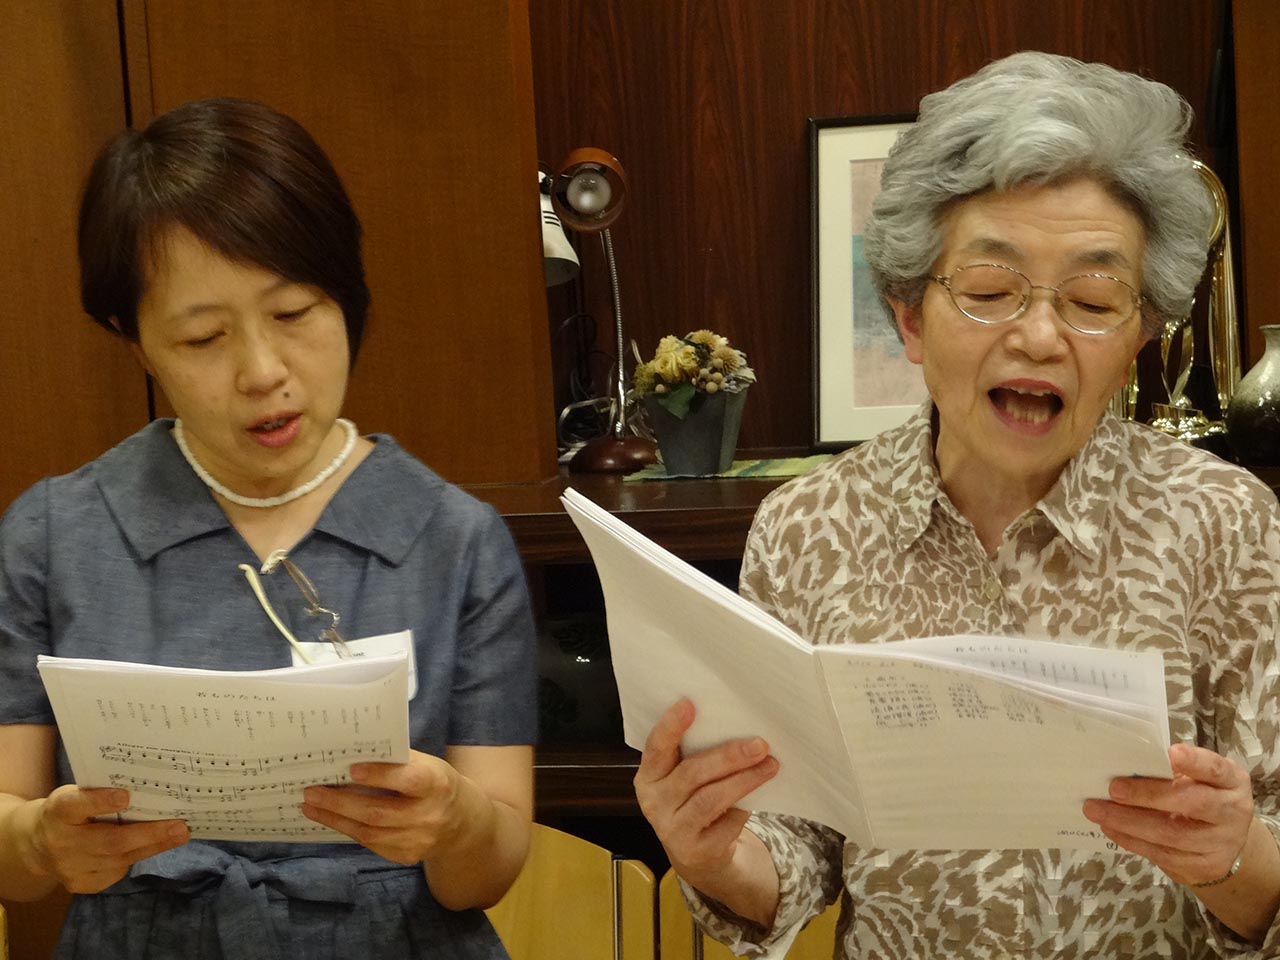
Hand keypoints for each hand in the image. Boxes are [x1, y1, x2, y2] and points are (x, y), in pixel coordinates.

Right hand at [32, 786, 188, 893]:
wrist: (37, 844)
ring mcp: (70, 868)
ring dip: (153, 846)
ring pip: (119, 859)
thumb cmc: (70, 811)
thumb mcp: (76, 794)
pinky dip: (140, 855)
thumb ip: (100, 792)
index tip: (126, 795)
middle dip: (148, 834)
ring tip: (179, 835)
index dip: (100, 801)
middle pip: (108, 841)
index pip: (75, 806)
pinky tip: (158, 845)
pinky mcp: (81, 884)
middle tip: (179, 826)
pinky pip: (117, 871)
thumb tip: (148, 786)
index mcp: (58, 811)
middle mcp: (61, 843)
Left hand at [302, 751, 464, 864]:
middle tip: (311, 792)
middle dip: (340, 803)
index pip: (408, 780)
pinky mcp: (407, 856)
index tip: (351, 769)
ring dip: (336, 820)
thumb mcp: (427, 765)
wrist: (462, 821)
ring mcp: (418, 841)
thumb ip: (397, 761)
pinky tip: (333, 820)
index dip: (381, 776)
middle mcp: (429, 815)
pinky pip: (372, 844)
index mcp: (437, 784)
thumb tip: (353, 753)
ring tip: (311, 807)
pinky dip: (349, 831)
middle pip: (379, 812)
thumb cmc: (436, 783)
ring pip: (369, 833)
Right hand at [634, 698, 778, 889]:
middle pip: (692, 773)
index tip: (690, 704)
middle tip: (759, 744)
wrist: (697, 855)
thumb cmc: (693, 801)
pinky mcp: (696, 850)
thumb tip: (735, 723)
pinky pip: (726, 823)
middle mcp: (654, 802)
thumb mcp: (683, 778)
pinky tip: (759, 796)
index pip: (656, 748)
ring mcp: (672, 830)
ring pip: (711, 799)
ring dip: (744, 780)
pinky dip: (744, 807)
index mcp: (648, 777)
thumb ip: (694, 755)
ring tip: (769, 765)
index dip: (670, 726)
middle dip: (728, 756)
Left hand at [1082, 743, 1254, 885]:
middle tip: (1114, 789)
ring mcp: (1219, 843)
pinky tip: (1110, 827)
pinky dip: (1131, 840)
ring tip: (1097, 810)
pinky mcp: (1202, 866)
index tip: (1170, 753)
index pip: (1215, 768)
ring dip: (1129, 822)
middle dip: (1149, 795)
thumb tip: (1127, 762)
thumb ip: (1173, 770)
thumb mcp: (1199, 778)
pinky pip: (1162, 855)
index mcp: (1231, 781)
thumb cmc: (1203, 796)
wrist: (1227, 844)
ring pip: (1172, 834)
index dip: (1195, 762)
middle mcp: (1231, 811)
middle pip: (1193, 803)